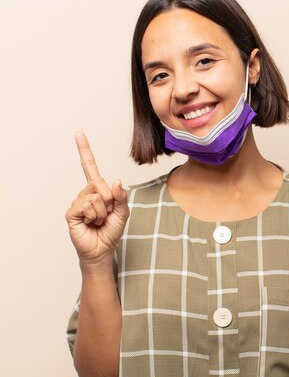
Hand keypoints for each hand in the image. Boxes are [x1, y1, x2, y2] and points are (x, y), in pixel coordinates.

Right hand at [65, 132, 129, 263]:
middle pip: (101, 183)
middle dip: (110, 200)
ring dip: (103, 211)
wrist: (102, 249)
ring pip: (96, 197)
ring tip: (100, 220)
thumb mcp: (123, 212)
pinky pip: (87, 205)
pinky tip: (91, 223)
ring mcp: (78, 202)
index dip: (85, 150)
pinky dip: (95, 215)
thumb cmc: (112, 230)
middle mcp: (86, 193)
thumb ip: (121, 196)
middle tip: (108, 214)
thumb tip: (115, 180)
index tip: (78, 133)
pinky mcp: (72, 212)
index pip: (89, 167)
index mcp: (98, 190)